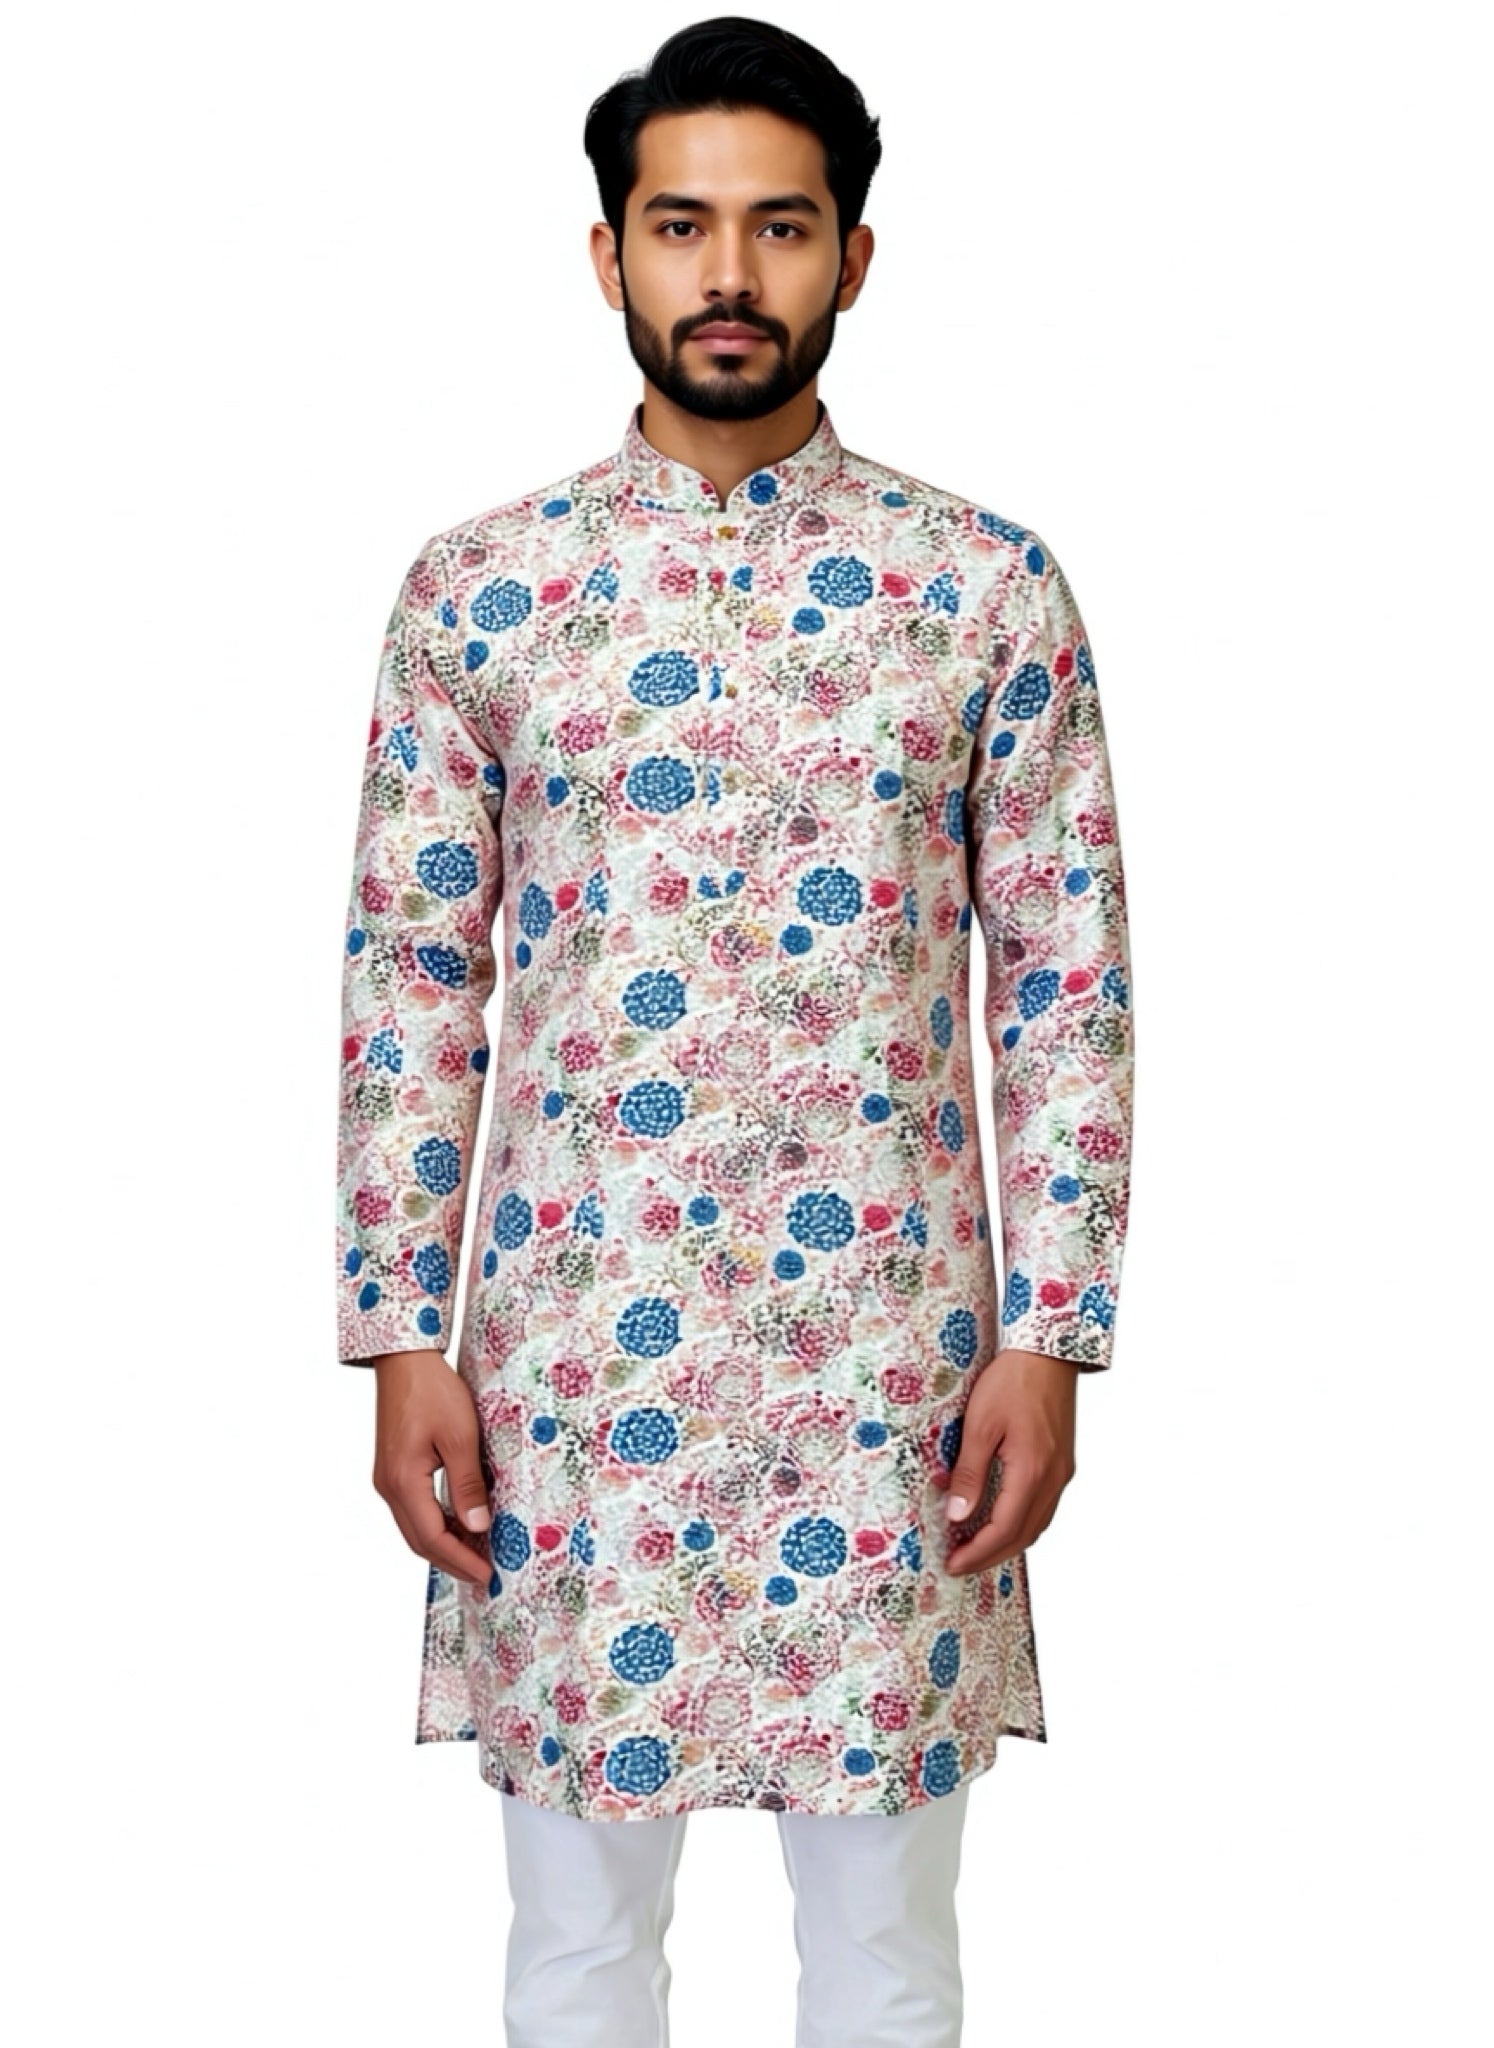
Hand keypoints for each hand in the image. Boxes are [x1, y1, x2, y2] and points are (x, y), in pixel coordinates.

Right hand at [369, 1349, 491, 1586]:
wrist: (404, 1360)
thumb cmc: (432, 1390)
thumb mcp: (460, 1436)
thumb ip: (468, 1484)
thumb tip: (479, 1526)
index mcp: (403, 1481)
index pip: (432, 1538)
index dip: (461, 1560)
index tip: (487, 1575)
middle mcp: (389, 1486)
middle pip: (419, 1540)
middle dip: (452, 1560)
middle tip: (484, 1574)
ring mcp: (388, 1479)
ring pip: (415, 1528)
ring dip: (445, 1544)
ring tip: (477, 1554)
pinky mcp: (393, 1470)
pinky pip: (414, 1510)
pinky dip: (437, 1524)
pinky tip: (460, 1525)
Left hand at [933, 1348, 1078, 1575]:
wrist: (1048, 1352)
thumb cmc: (1013, 1381)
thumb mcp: (980, 1425)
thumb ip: (970, 1473)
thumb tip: (957, 1515)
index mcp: (1032, 1471)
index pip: (1004, 1530)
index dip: (977, 1553)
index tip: (953, 1563)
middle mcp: (1054, 1478)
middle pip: (1024, 1535)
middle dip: (991, 1555)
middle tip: (960, 1564)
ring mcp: (1062, 1472)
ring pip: (1037, 1524)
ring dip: (1007, 1542)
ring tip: (976, 1547)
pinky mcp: (1063, 1463)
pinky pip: (1044, 1507)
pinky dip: (1021, 1523)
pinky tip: (1001, 1520)